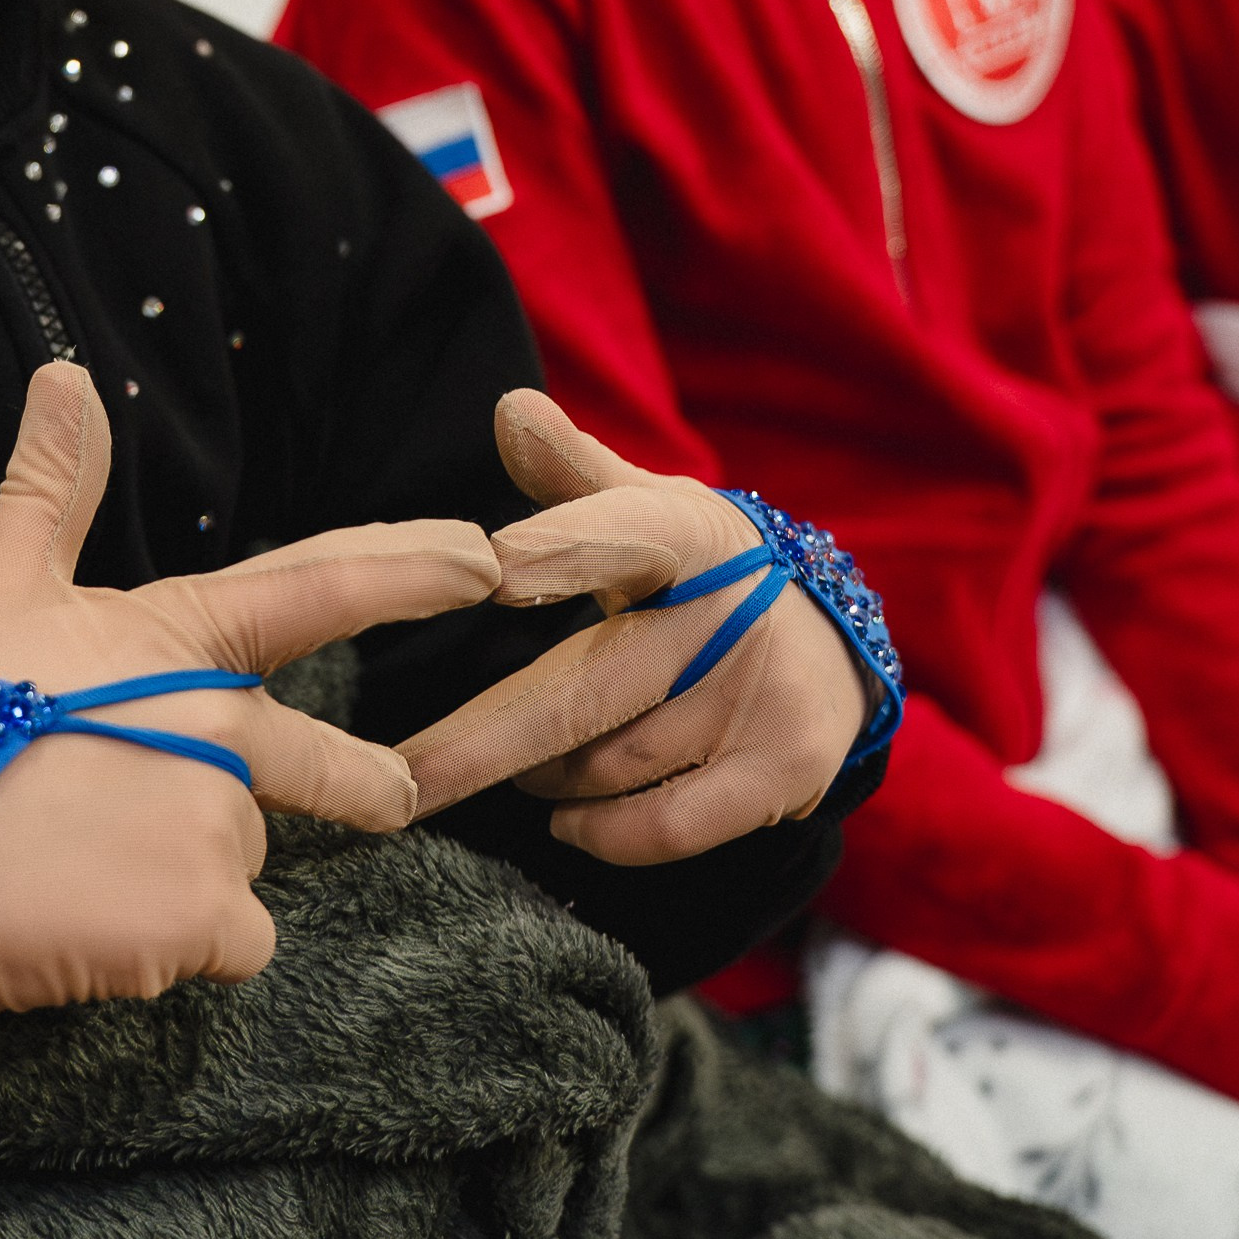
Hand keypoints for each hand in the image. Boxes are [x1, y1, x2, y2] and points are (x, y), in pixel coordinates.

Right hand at [0, 362, 496, 1028]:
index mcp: (176, 639)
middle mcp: (220, 730)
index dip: (406, 566)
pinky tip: (94, 926)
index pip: (317, 587)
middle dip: (368, 784)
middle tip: (392, 795)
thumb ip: (48, 491)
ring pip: (241, 861)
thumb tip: (64, 374)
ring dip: (186, 869)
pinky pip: (226, 945)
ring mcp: (218, 829)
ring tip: (80, 863)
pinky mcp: (204, 923)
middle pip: (332, 766)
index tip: (484, 560)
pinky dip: (173, 944)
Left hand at [396, 390, 868, 865]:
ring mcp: (763, 699)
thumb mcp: (647, 509)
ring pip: (608, 762)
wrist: (834, 642)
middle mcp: (731, 613)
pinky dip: (601, 830)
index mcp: (689, 532)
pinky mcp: (784, 771)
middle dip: (484, 737)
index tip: (495, 563)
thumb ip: (571, 473)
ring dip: (541, 774)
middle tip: (405, 774)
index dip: (563, 547)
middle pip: (586, 686)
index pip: (620, 533)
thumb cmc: (699, 571)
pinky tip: (562, 819)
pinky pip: (665, 824)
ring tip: (509, 764)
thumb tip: (509, 407)